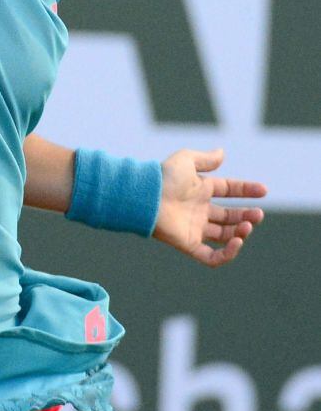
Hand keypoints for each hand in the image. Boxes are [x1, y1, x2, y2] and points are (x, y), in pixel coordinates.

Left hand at [153, 148, 266, 266]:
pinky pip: (212, 256)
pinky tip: (237, 242)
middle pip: (230, 216)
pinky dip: (228, 254)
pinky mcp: (189, 244)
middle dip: (247, 216)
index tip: (264, 190)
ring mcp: (195, 228)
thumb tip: (222, 153)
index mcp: (200, 189)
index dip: (246, 190)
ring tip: (247, 226)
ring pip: (225, 235)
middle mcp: (199, 210)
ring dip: (240, 232)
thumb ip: (206, 159)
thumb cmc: (165, 176)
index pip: (229, 190)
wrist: (146, 197)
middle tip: (258, 215)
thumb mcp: (187, 161)